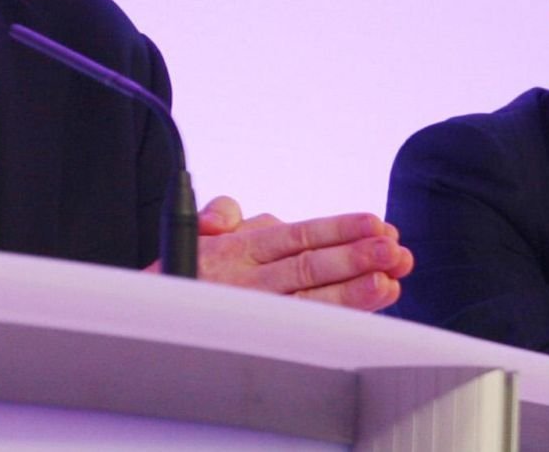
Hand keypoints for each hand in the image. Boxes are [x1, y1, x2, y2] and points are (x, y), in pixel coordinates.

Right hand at [155, 195, 413, 310]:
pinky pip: (301, 327)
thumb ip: (221, 215)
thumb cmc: (188, 266)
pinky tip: (370, 311)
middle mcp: (249, 280)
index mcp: (240, 249)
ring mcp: (255, 310)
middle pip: (309, 268)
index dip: (337, 230)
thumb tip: (223, 220)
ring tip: (391, 282)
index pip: (296, 236)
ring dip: (353, 292)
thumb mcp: (196, 231)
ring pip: (309, 299)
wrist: (153, 310)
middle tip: (395, 253)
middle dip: (355, 260)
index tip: (373, 225)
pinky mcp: (257, 333)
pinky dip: (337, 320)